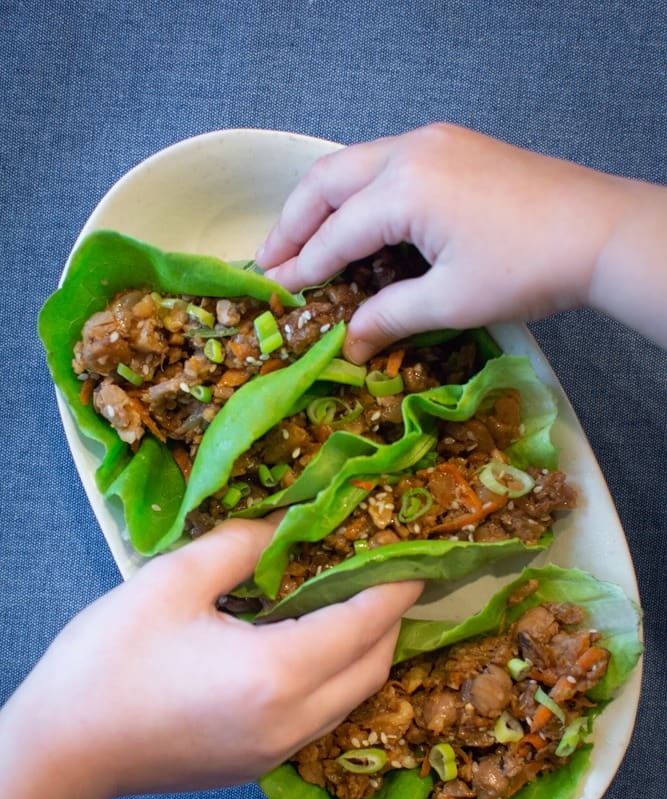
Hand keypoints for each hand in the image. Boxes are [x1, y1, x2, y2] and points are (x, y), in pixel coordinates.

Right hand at [19, 518, 422, 797]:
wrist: (63, 749)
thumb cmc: (110, 659)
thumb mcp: (172, 581)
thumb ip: (240, 546)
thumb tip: (284, 527)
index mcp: (276, 672)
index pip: (364, 624)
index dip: (396, 587)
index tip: (416, 558)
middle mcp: (292, 721)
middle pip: (372, 668)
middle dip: (388, 620)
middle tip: (381, 574)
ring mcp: (278, 753)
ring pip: (352, 699)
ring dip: (364, 652)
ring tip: (350, 605)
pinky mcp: (259, 766)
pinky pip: (322, 717)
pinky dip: (335, 679)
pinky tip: (310, 647)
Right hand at [257, 123, 666, 355]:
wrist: (600, 231)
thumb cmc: (528, 268)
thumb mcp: (451, 302)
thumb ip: (389, 316)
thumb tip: (347, 345)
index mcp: (405, 186)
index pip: (336, 232)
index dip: (303, 267)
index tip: (275, 292)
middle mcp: (410, 151)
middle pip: (327, 181)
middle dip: (292, 222)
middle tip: (268, 262)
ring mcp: (434, 142)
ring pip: (354, 166)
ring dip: (322, 204)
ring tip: (298, 243)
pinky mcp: (453, 147)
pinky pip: (385, 165)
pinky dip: (358, 195)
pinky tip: (354, 225)